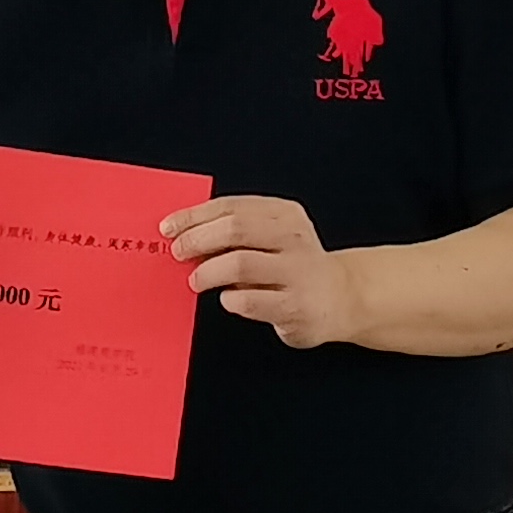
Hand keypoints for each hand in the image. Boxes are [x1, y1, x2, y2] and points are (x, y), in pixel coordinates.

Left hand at [164, 192, 359, 348]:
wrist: (343, 298)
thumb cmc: (295, 266)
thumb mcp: (274, 237)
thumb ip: (238, 232)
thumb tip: (186, 235)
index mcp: (284, 214)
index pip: (232, 206)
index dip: (195, 215)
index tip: (169, 227)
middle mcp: (294, 238)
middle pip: (235, 229)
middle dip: (198, 239)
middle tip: (179, 252)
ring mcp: (297, 272)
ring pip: (240, 264)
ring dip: (208, 272)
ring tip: (196, 281)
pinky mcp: (295, 307)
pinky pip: (249, 301)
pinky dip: (230, 300)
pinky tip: (228, 299)